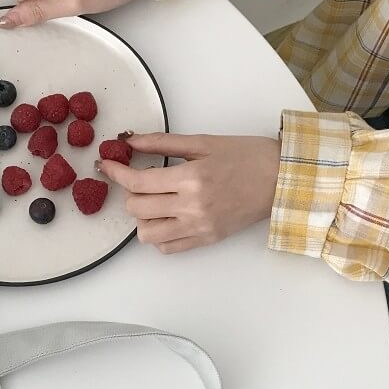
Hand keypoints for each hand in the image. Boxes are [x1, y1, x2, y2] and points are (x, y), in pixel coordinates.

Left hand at [98, 132, 280, 253]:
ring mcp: (199, 227)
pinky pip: (167, 247)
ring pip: (147, 234)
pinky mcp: (206, 240)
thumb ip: (162, 143)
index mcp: (191, 178)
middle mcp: (192, 207)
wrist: (282, 180)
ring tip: (154, 202)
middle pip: (137, 209)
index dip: (115, 173)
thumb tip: (130, 141)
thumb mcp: (203, 142)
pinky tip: (166, 218)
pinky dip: (158, 234)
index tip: (106, 165)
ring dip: (142, 217)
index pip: (137, 182)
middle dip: (129, 193)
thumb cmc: (246, 156)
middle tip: (139, 181)